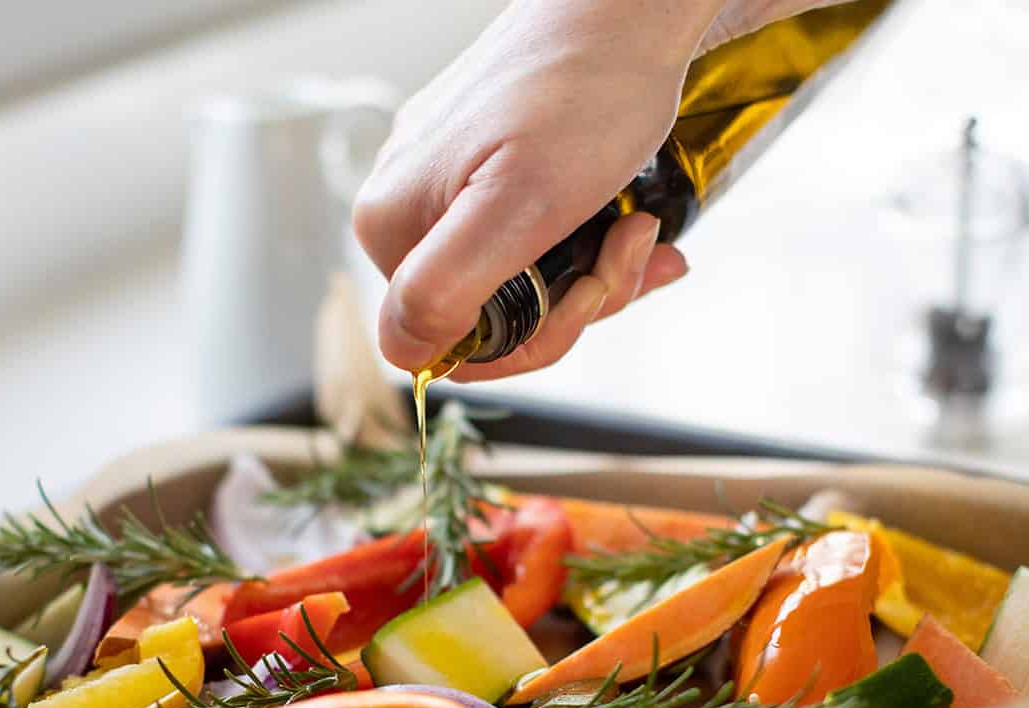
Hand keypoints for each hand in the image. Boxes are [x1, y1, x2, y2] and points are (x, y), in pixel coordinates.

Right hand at [354, 0, 841, 379]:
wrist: (628, 8)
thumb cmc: (584, 92)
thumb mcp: (513, 208)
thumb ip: (442, 287)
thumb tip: (401, 352)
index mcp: (393, 228)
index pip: (445, 346)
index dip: (526, 341)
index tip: (582, 294)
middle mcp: (407, 209)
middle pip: (489, 319)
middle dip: (572, 303)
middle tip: (624, 251)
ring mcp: (447, 189)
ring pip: (519, 289)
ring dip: (592, 277)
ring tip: (635, 229)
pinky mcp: (485, 173)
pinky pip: (532, 246)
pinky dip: (589, 249)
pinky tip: (629, 225)